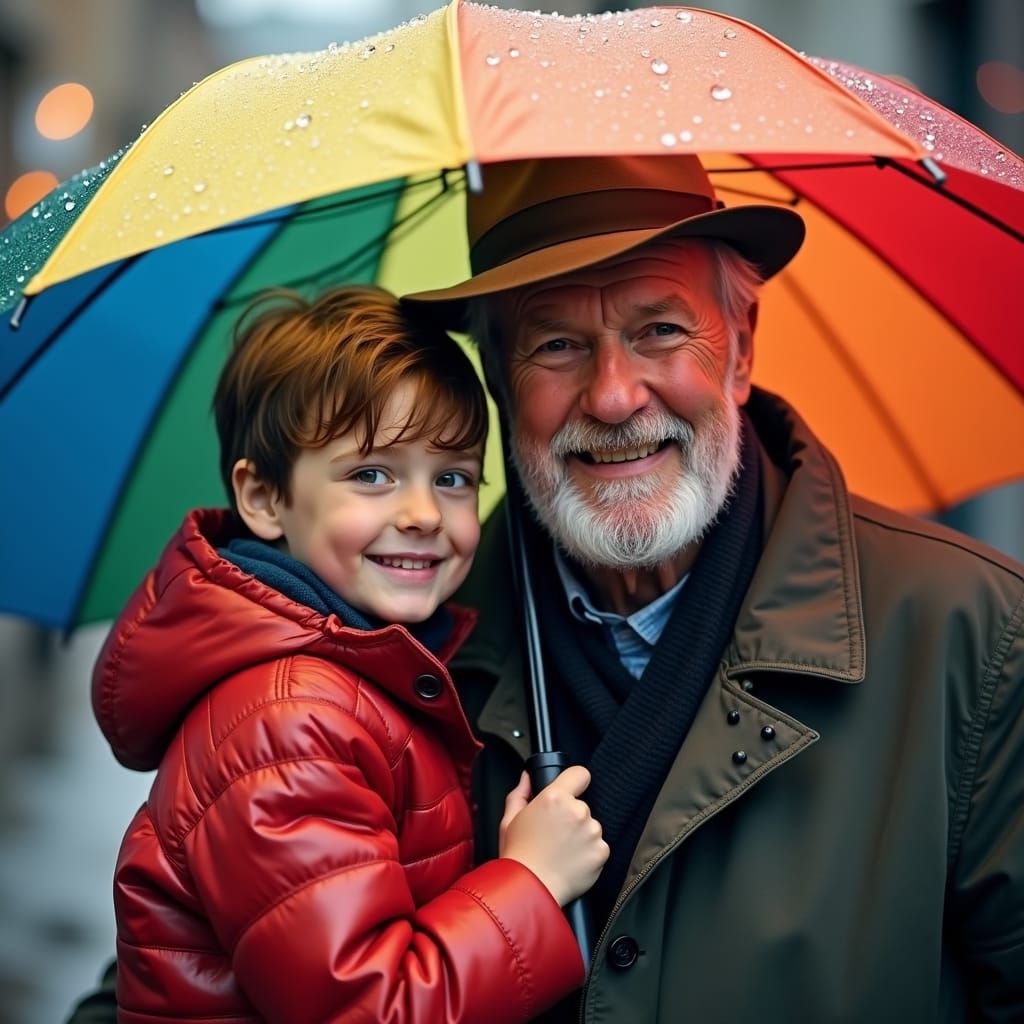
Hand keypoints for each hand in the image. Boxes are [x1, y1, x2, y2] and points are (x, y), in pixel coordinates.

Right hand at [498, 766, 608, 906]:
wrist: (529, 891)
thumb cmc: (517, 856)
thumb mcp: (509, 820)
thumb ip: (521, 793)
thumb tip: (527, 777)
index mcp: (554, 797)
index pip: (580, 774)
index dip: (575, 782)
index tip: (571, 791)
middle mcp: (577, 810)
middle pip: (582, 805)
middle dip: (572, 817)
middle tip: (555, 834)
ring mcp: (592, 831)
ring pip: (591, 827)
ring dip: (582, 835)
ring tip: (562, 851)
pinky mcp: (601, 852)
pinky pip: (598, 846)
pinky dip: (589, 853)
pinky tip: (571, 862)